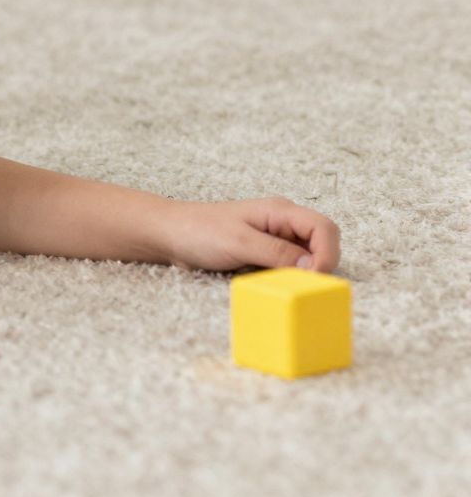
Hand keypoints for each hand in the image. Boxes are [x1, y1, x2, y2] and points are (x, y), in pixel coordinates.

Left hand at [156, 196, 340, 274]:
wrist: (169, 235)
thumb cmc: (199, 232)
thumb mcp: (239, 242)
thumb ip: (277, 253)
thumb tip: (313, 266)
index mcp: (280, 211)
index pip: (324, 228)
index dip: (327, 254)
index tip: (313, 276)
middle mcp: (282, 223)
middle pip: (323, 243)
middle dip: (321, 265)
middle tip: (301, 284)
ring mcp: (275, 238)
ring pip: (309, 257)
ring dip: (304, 273)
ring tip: (285, 283)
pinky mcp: (265, 254)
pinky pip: (290, 266)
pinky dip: (289, 277)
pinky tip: (274, 283)